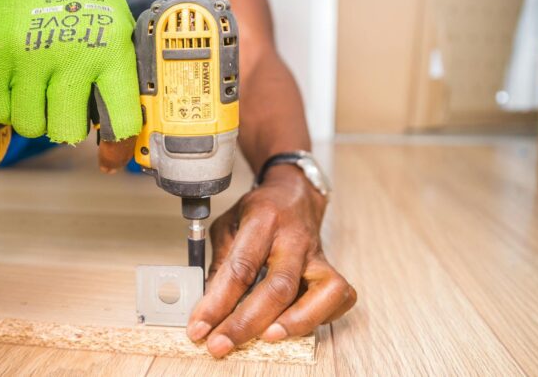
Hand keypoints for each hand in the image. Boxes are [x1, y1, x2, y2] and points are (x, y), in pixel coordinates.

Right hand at [0, 0, 141, 161]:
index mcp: (111, 52)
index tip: (111, 154)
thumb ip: (119, 78)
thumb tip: (123, 136)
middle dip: (67, 128)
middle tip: (65, 109)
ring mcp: (29, 56)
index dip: (117, 146)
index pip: (120, 120)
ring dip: (36, 118)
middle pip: (67, 132)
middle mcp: (71, 56)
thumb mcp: (118, 29)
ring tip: (40, 93)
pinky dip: (7, 107)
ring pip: (30, 126)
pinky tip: (18, 87)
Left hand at [187, 165, 356, 357]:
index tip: (199, 327)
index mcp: (263, 221)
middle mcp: (294, 238)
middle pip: (278, 286)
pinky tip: (296, 324)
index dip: (217, 303)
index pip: (240, 268)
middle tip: (221, 344)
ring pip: (321, 293)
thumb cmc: (259, 211)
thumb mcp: (228, 225)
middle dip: (247, 323)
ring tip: (266, 338)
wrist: (294, 194)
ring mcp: (317, 255)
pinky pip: (338, 297)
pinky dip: (320, 316)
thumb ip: (220, 263)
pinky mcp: (331, 268)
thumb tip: (208, 307)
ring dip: (294, 323)